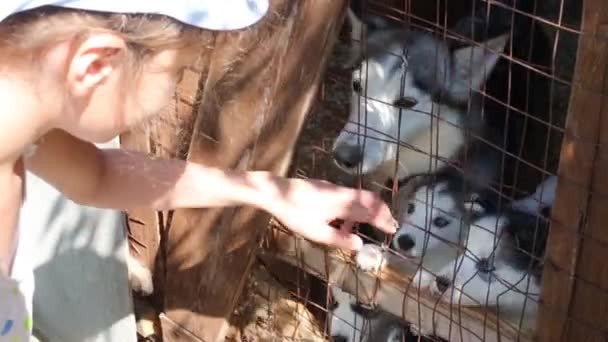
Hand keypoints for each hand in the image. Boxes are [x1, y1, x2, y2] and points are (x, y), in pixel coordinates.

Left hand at [262, 177, 397, 250]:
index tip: (392, 229)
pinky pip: (347, 198)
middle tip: (388, 226)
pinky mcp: (325, 189)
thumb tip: (360, 245)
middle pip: (369, 200)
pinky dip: (354, 209)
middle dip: (381, 213)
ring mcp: (333, 189)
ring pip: (358, 198)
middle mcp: (342, 193)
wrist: (275, 192)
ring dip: (368, 211)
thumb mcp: (316, 232)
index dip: (383, 219)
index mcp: (343, 203)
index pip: (370, 209)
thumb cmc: (294, 213)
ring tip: (370, 226)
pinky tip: (344, 222)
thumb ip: (339, 239)